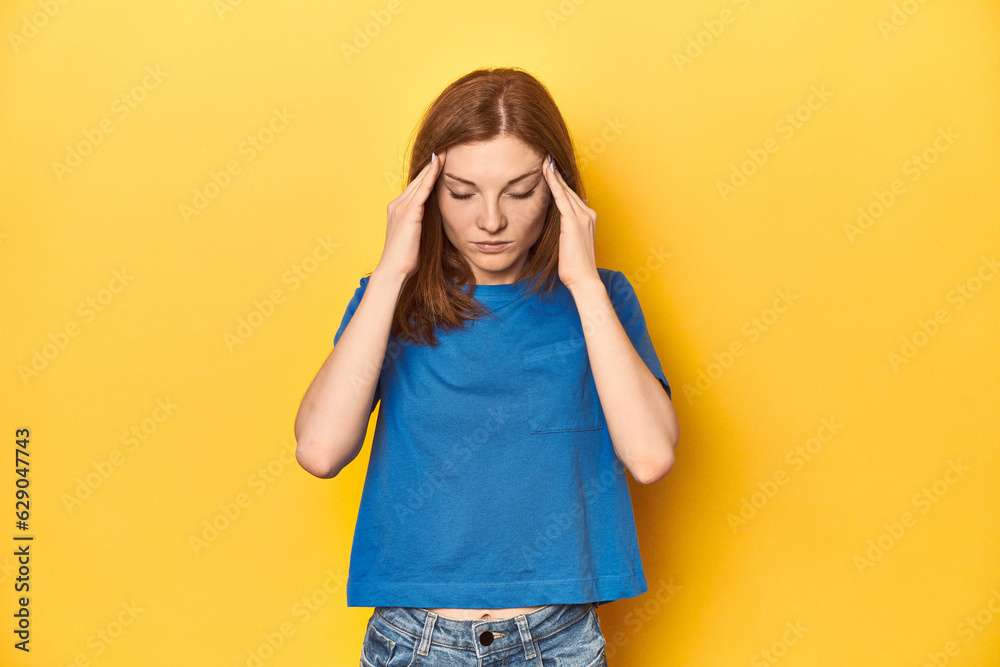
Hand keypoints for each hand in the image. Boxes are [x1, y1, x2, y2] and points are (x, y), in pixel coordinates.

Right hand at [375, 149, 445, 283]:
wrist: (394, 270)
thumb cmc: (405, 260)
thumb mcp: (414, 238)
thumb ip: (420, 226)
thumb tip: (431, 225)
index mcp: (397, 210)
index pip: (415, 188)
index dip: (427, 174)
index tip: (439, 162)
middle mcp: (397, 205)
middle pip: (417, 180)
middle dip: (430, 165)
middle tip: (443, 149)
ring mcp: (401, 207)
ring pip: (420, 181)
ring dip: (432, 165)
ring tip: (444, 151)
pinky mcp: (409, 213)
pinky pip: (423, 189)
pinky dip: (431, 175)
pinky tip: (439, 164)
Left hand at [542, 154, 598, 290]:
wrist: (584, 280)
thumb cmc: (575, 268)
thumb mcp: (570, 245)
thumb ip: (566, 232)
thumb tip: (558, 227)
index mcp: (588, 219)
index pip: (571, 196)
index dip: (561, 183)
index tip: (551, 170)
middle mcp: (588, 214)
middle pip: (569, 189)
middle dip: (557, 174)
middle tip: (546, 158)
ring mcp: (582, 217)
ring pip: (565, 190)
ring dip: (554, 173)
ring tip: (544, 159)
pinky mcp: (573, 222)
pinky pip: (561, 197)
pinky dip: (553, 182)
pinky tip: (546, 171)